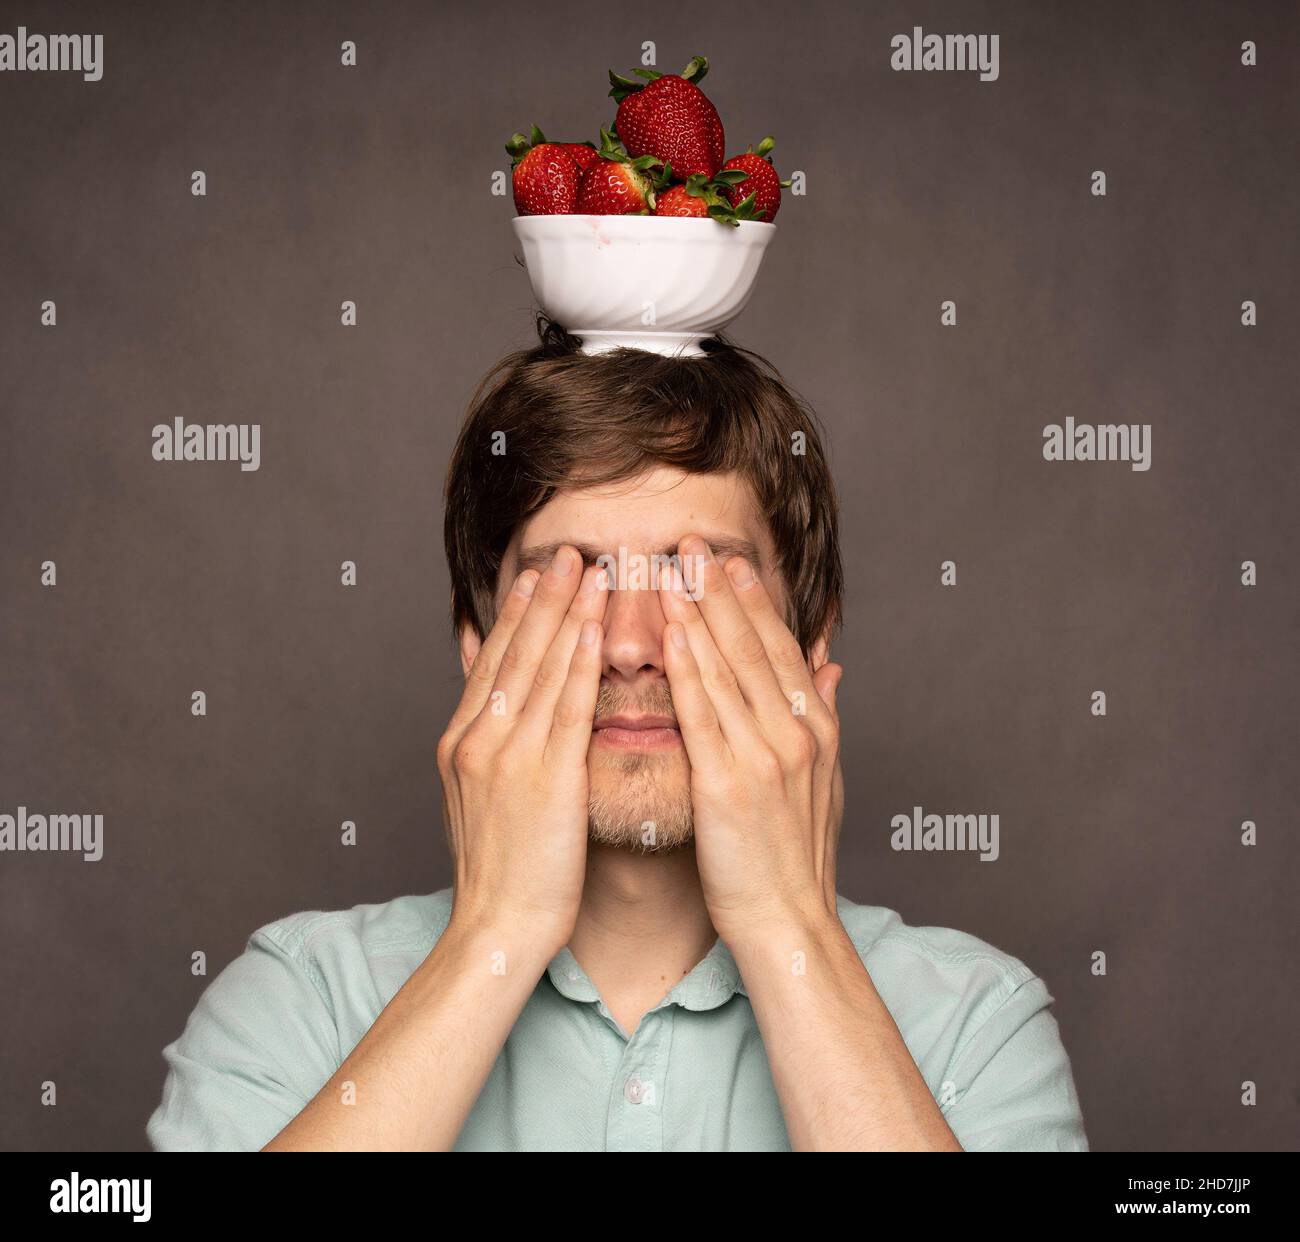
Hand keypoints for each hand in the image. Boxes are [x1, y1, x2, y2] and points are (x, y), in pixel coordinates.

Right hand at [437, 547, 608, 951]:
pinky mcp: (544, 779)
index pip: (494, 661)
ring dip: (569, 614)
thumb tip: (490, 694)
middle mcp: (479, 740)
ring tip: (591, 570)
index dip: (519, 614)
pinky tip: (597, 629)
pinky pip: (567, 708)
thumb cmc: (499, 869)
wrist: (497, 928)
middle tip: (568, 552)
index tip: (539, 574)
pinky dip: (581, 663)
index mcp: (462, 742)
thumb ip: (483, 737)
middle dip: (545, 598)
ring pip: (543, 670)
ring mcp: (508, 757)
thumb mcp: (474, 795)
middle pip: (517, 653)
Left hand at [658, 536, 843, 943]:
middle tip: (694, 544)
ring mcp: (764, 756)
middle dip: (722, 590)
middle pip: (753, 647)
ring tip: (672, 569)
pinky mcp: (729, 784)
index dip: (754, 601)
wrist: (787, 921)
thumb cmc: (795, 856)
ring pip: (727, 669)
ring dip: (698, 613)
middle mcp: (796, 734)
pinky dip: (688, 668)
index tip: (731, 561)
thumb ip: (827, 715)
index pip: (781, 649)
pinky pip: (704, 713)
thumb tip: (833, 665)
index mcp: (817, 730)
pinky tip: (672, 631)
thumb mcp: (826, 780)